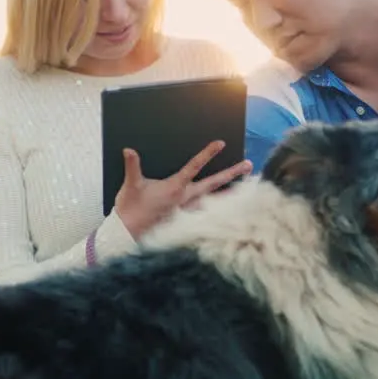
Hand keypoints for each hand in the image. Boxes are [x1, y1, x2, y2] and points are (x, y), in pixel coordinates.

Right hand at [113, 141, 252, 239]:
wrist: (129, 235)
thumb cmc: (131, 209)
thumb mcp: (131, 185)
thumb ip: (132, 166)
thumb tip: (128, 150)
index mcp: (175, 187)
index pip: (194, 166)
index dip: (207, 153)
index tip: (221, 143)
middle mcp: (186, 198)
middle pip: (214, 183)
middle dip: (232, 173)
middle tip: (248, 165)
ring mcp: (188, 211)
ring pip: (215, 200)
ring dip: (232, 194)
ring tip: (249, 190)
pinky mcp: (187, 222)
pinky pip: (208, 215)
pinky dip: (221, 211)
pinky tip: (231, 211)